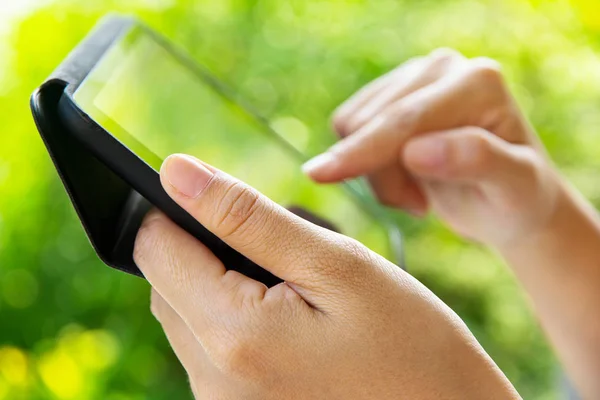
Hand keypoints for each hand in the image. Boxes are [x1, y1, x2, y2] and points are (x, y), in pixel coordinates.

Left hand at [134, 154, 518, 398]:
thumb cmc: (409, 341)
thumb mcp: (334, 263)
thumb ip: (246, 216)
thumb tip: (177, 172)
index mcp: (235, 337)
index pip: (156, 251)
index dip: (180, 213)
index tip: (220, 201)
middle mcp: (215, 383)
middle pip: (167, 286)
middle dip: (205, 251)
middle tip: (277, 249)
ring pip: (186, 318)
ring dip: (220, 287)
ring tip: (291, 289)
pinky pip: (211, 351)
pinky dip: (235, 321)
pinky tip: (288, 322)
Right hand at [303, 49, 564, 248]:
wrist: (505, 200)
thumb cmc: (516, 198)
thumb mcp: (513, 188)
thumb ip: (475, 161)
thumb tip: (416, 151)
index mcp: (476, 82)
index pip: (405, 119)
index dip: (363, 151)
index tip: (319, 176)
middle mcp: (442, 67)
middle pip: (371, 121)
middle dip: (382, 176)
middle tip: (420, 207)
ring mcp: (413, 78)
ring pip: (353, 125)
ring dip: (375, 174)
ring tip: (417, 193)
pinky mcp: (391, 94)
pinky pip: (349, 128)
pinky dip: (367, 165)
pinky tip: (404, 177)